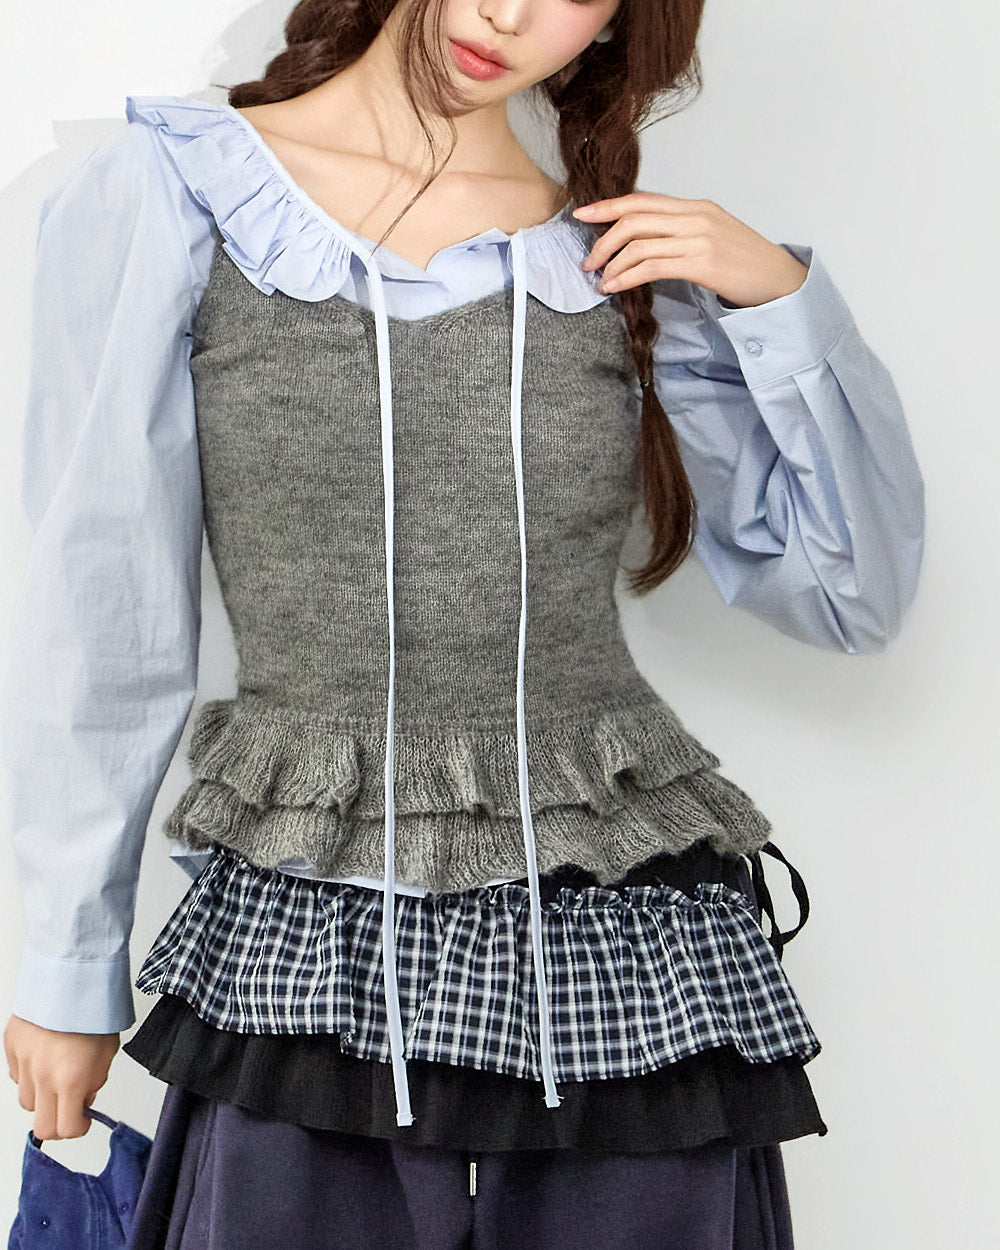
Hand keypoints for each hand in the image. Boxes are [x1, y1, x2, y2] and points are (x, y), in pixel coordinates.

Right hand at [4, 1014, 119, 1140]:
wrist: (72, 974)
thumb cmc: (94, 1008)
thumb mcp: (108, 1050)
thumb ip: (94, 1080)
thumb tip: (83, 1098)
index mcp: (70, 1079)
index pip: (65, 1129)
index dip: (77, 1128)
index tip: (83, 1120)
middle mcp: (42, 1075)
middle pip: (41, 1125)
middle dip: (57, 1121)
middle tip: (69, 1108)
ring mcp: (23, 1061)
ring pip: (26, 1100)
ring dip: (43, 1096)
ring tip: (58, 1074)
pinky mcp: (11, 1045)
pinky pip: (16, 1074)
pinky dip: (29, 1074)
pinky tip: (45, 1056)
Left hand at [574, 191, 807, 307]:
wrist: (780, 280)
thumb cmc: (746, 264)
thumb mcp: (713, 236)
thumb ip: (682, 231)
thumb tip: (646, 240)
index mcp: (696, 207)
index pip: (643, 200)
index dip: (608, 205)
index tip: (582, 214)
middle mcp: (695, 217)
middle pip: (634, 219)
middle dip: (603, 239)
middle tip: (587, 262)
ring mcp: (699, 238)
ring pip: (638, 244)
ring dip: (611, 264)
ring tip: (599, 281)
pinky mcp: (701, 263)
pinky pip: (651, 267)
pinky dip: (626, 278)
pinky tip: (614, 288)